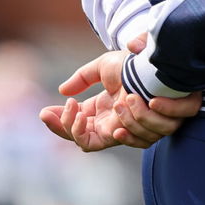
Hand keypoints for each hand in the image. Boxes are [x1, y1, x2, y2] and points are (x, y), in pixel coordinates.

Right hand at [39, 33, 200, 150]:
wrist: (160, 62)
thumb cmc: (135, 64)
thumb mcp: (104, 67)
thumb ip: (83, 78)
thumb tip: (62, 90)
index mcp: (100, 112)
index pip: (73, 127)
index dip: (58, 123)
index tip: (45, 111)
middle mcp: (111, 124)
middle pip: (81, 139)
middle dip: (67, 126)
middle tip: (66, 107)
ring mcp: (126, 128)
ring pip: (100, 141)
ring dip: (89, 124)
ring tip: (104, 101)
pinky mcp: (146, 129)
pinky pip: (128, 140)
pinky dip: (122, 131)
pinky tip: (117, 119)